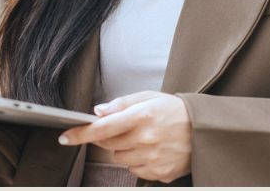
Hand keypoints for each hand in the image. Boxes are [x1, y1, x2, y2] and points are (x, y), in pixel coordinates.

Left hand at [58, 90, 191, 183]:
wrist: (204, 131)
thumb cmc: (174, 111)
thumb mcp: (149, 97)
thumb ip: (121, 103)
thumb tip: (97, 112)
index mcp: (142, 116)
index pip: (102, 128)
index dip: (80, 134)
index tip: (65, 137)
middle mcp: (146, 139)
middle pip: (107, 144)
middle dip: (107, 136)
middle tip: (124, 128)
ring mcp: (153, 158)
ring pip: (119, 158)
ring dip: (124, 149)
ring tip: (144, 138)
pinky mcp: (160, 173)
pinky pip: (135, 170)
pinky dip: (138, 161)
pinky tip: (152, 151)